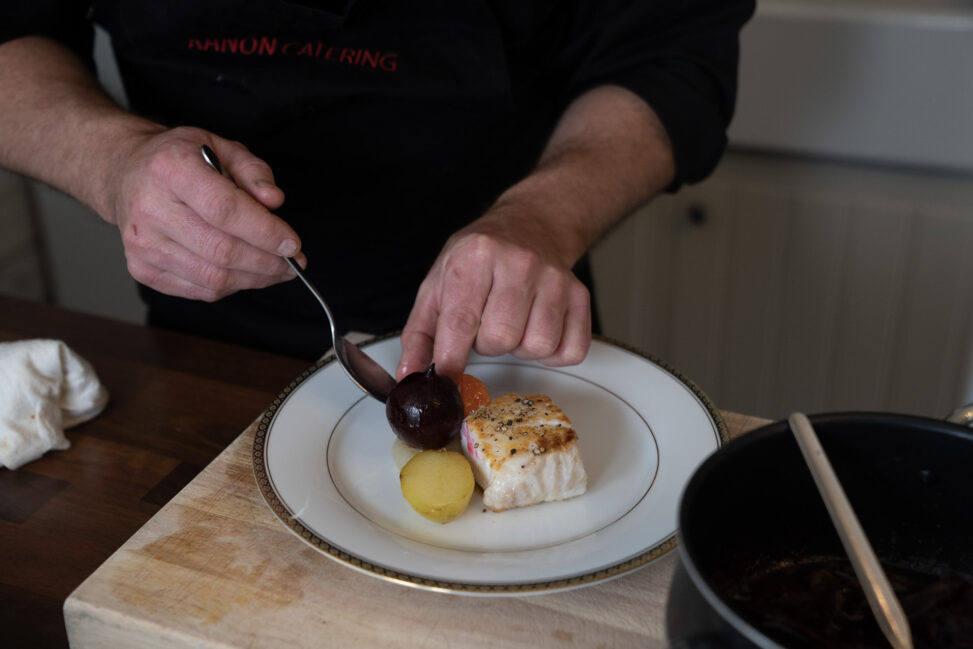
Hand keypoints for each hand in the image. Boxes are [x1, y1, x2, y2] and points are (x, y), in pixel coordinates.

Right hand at [106, 126, 303, 300]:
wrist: (125, 174)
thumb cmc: (179, 161)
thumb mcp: (219, 146)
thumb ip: (252, 170)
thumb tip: (274, 200)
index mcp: (170, 169)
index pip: (224, 209)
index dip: (265, 232)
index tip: (293, 244)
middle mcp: (149, 208)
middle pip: (221, 250)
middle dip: (267, 262)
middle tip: (293, 263)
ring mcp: (142, 243)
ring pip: (213, 277)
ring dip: (254, 279)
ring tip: (276, 270)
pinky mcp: (142, 269)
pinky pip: (199, 290)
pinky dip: (231, 286)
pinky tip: (244, 273)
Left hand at [397, 207, 591, 383]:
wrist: (531, 226)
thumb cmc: (480, 259)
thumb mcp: (438, 284)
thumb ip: (420, 333)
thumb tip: (410, 375)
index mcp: (475, 256)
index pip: (461, 321)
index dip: (450, 359)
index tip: (444, 382)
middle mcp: (519, 263)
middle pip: (501, 339)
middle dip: (487, 344)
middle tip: (486, 324)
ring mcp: (555, 278)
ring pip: (537, 347)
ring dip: (519, 348)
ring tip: (513, 323)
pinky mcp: (580, 294)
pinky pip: (571, 350)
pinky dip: (552, 353)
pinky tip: (538, 329)